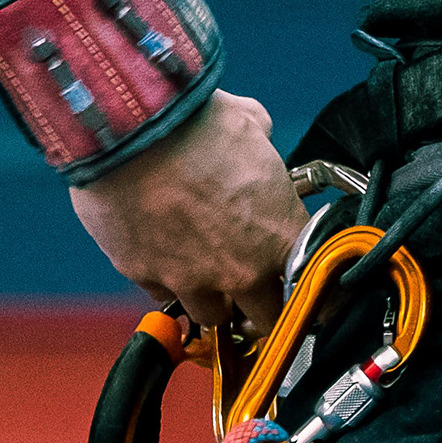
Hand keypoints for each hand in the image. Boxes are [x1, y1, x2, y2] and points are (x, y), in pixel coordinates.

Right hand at [70, 88, 303, 336]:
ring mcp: (190, 280)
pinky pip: (162, 293)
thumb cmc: (196, 124)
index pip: (312, 281)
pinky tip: (166, 255)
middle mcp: (239, 271)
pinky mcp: (144, 276)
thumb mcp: (252, 125)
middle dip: (265, 304)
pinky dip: (168, 280)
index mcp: (278, 236)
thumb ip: (264, 149)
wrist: (129, 132)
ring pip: (213, 315)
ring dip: (216, 299)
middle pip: (266, 318)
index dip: (309, 280)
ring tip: (210, 270)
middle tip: (259, 284)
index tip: (304, 278)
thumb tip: (259, 141)